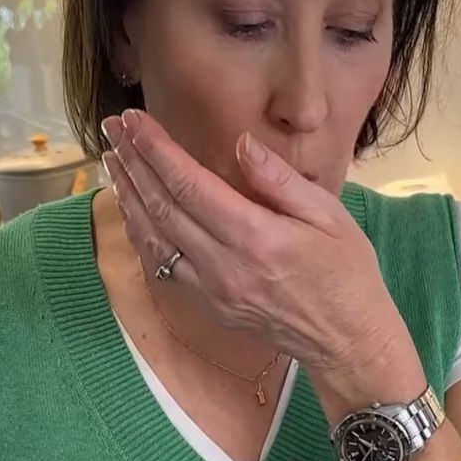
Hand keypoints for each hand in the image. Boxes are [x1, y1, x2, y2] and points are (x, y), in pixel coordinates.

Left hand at [100, 108, 408, 378]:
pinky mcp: (210, 307)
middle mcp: (225, 267)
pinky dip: (142, 234)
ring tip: (113, 162)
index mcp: (256, 237)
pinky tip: (133, 210)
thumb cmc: (347, 273)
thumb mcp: (329, 215)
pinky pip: (164, 266)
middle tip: (113, 129)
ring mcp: (213, 292)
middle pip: (162, 208)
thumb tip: (241, 145)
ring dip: (128, 198)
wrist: (347, 341)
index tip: (133, 120)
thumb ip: (280, 180)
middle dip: (133, 164)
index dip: (155, 149)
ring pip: (154, 239)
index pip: (189, 185)